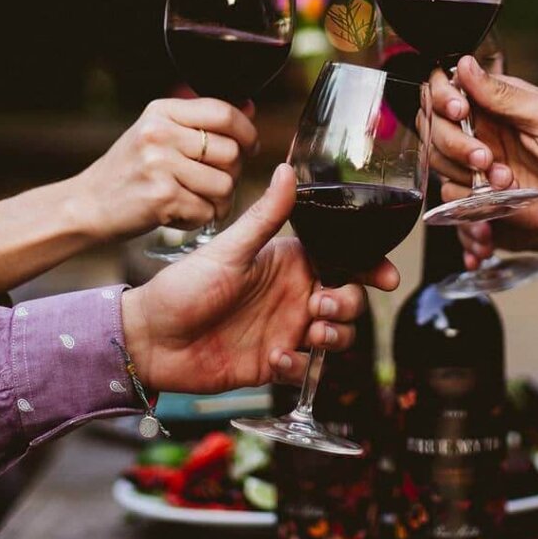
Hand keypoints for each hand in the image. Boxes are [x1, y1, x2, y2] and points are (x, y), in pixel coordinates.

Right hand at [71, 98, 258, 239]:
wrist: (88, 204)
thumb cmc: (131, 170)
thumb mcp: (159, 133)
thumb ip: (202, 121)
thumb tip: (251, 107)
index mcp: (162, 111)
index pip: (224, 112)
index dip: (247, 132)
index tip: (250, 146)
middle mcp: (159, 133)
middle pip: (231, 151)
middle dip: (233, 172)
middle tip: (215, 181)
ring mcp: (159, 165)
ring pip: (225, 184)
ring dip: (219, 200)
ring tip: (198, 200)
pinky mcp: (162, 197)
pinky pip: (208, 210)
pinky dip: (201, 218)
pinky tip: (182, 213)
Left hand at [121, 164, 398, 392]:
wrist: (150, 340)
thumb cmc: (182, 286)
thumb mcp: (228, 250)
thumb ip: (265, 217)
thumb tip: (288, 169)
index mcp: (288, 262)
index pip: (343, 260)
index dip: (370, 268)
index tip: (386, 277)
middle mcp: (293, 295)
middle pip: (348, 299)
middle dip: (348, 303)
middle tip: (319, 306)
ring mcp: (285, 330)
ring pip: (337, 335)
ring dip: (334, 335)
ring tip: (308, 333)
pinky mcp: (273, 364)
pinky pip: (305, 369)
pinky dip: (297, 366)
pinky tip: (273, 359)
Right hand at [430, 56, 537, 259]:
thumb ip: (502, 94)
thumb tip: (463, 63)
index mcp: (502, 101)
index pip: (450, 86)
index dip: (443, 96)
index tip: (459, 111)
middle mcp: (487, 128)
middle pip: (435, 125)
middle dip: (452, 142)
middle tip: (484, 157)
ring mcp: (483, 163)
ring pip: (440, 160)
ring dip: (464, 172)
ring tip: (505, 180)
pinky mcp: (483, 195)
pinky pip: (453, 195)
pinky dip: (470, 200)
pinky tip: (502, 199)